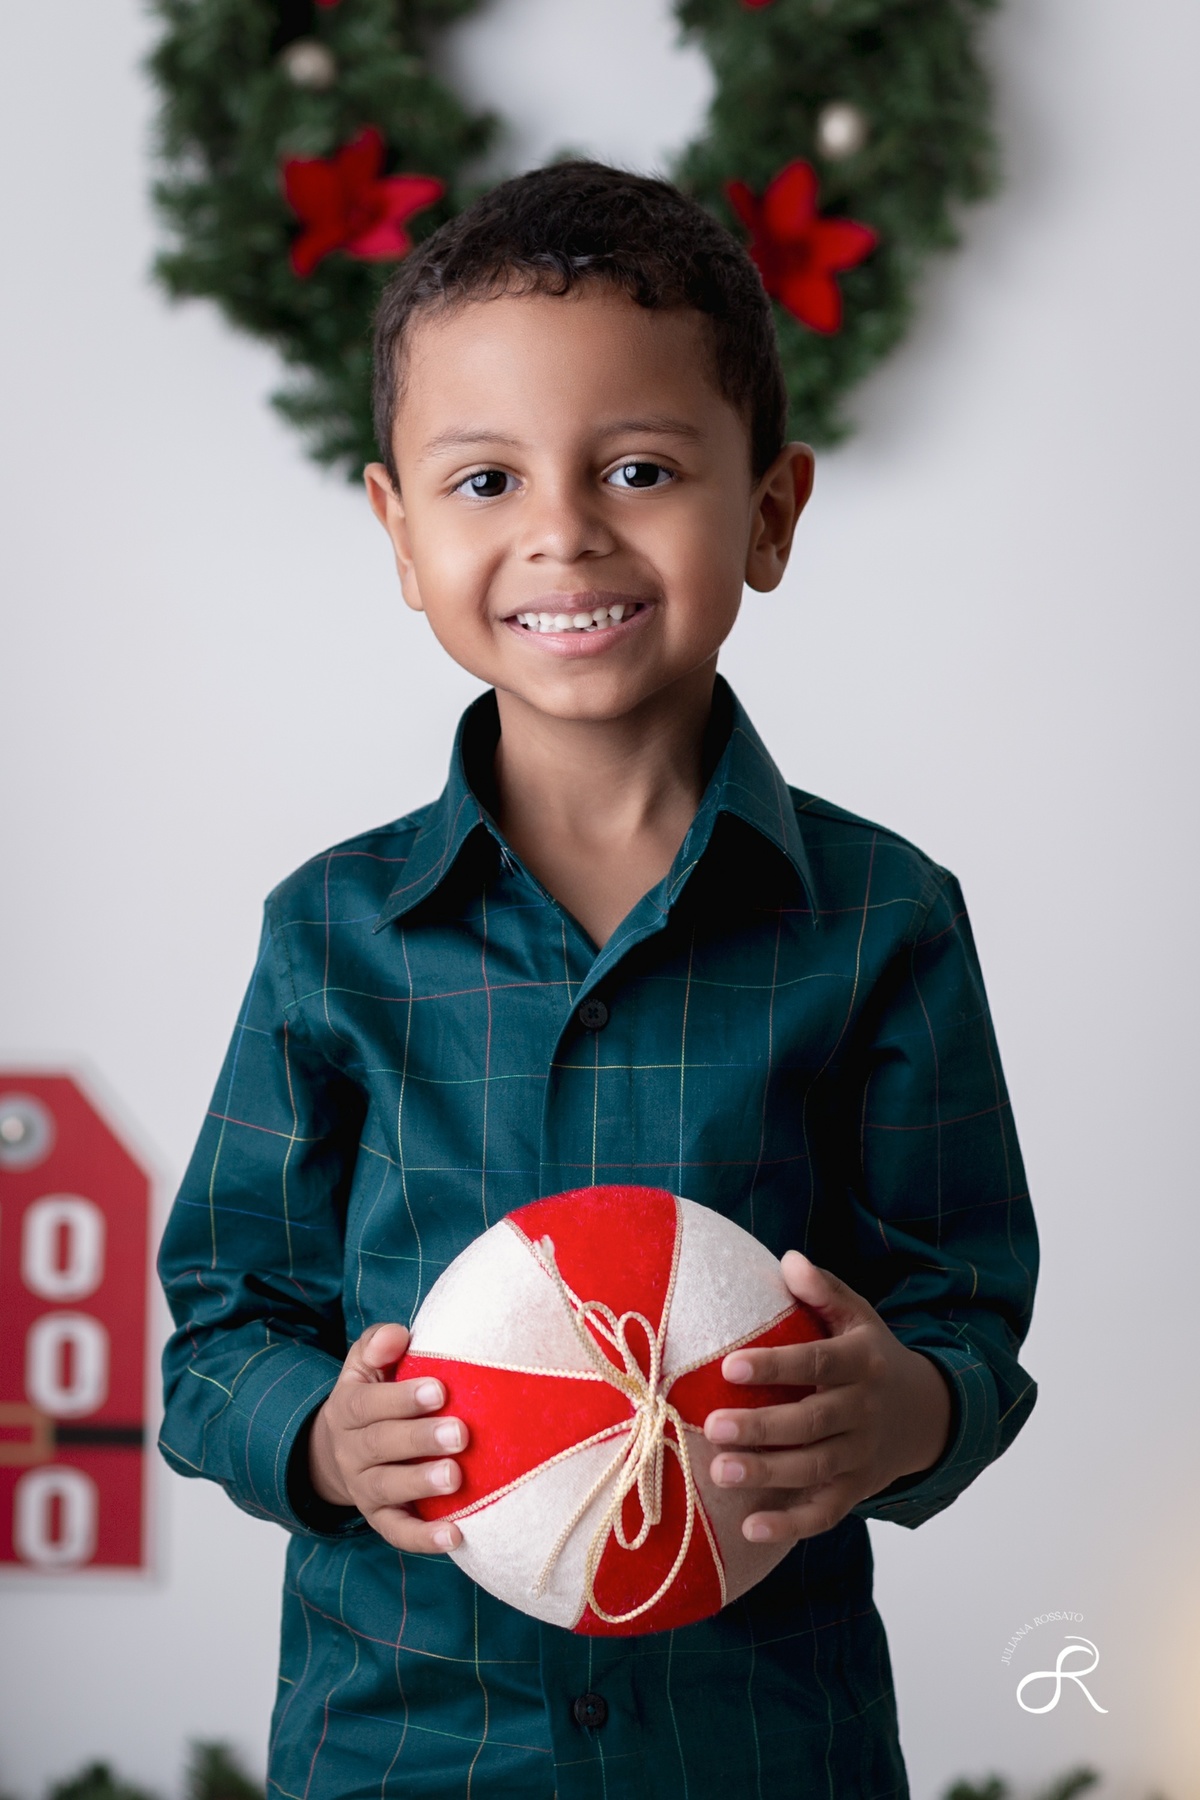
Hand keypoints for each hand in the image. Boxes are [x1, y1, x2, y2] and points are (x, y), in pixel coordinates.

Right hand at [307, 1322, 467, 1552]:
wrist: (343, 1448)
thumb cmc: (374, 1395)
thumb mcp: (367, 1363)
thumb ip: (379, 1344)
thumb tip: (397, 1335)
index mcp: (347, 1407)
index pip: (368, 1403)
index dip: (402, 1398)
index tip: (440, 1389)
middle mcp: (350, 1450)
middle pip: (380, 1445)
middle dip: (421, 1439)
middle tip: (460, 1433)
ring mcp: (363, 1487)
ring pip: (387, 1488)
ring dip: (421, 1483)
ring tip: (455, 1477)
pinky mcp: (380, 1518)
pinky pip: (397, 1531)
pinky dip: (423, 1537)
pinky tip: (455, 1534)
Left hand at [703, 1251, 952, 1544]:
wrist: (927, 1413)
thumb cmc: (871, 1356)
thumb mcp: (857, 1316)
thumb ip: (823, 1291)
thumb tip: (789, 1259)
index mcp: (860, 1363)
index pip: (817, 1364)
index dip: (776, 1366)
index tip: (730, 1366)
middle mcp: (862, 1412)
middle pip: (812, 1424)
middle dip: (762, 1428)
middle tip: (714, 1425)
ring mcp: (861, 1455)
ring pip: (815, 1469)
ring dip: (768, 1474)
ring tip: (721, 1471)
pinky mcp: (856, 1490)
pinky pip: (825, 1513)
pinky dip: (791, 1525)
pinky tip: (752, 1527)